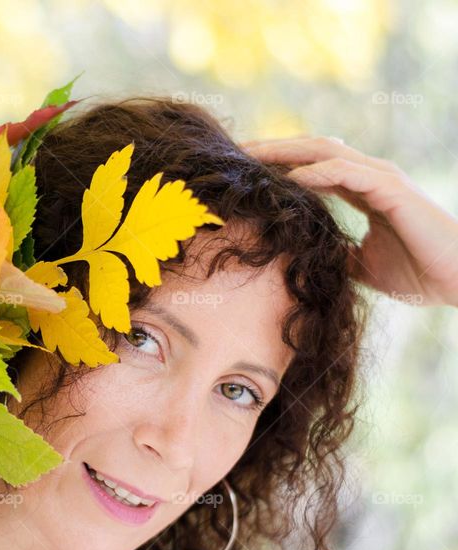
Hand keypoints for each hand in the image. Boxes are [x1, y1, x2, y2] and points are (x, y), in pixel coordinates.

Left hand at [242, 136, 457, 307]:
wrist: (457, 278)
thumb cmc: (417, 271)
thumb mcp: (360, 265)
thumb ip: (334, 253)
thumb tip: (302, 260)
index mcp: (362, 188)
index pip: (312, 166)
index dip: (278, 165)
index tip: (244, 170)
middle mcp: (369, 175)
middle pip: (311, 150)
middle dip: (272, 150)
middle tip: (235, 153)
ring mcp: (381, 177)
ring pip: (323, 152)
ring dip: (284, 153)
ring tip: (250, 158)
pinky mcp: (390, 188)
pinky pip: (343, 171)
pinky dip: (313, 172)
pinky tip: (288, 179)